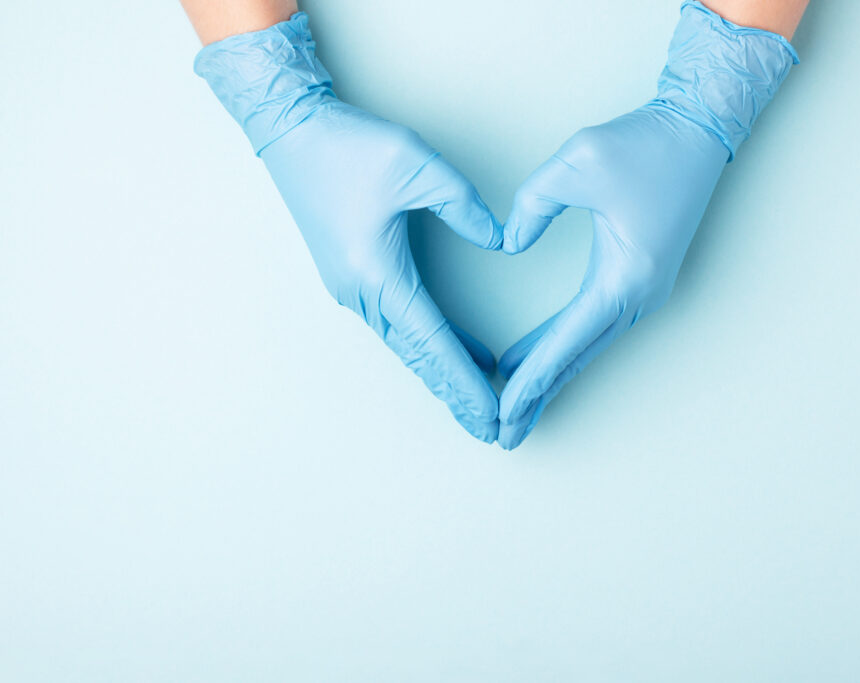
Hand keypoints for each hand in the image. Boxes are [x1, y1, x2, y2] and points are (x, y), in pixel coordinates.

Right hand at [196, 14, 503, 441]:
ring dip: (441, 374)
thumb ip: (464, 206)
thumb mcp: (417, 164)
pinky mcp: (352, 276)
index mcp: (377, 273)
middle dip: (454, 395)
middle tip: (490, 429)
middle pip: (418, 357)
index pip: (433, 342)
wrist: (290, 132)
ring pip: (406, 345)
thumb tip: (502, 242)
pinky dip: (427, 345)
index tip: (490, 414)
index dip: (464, 382)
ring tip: (477, 402)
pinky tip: (456, 352)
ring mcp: (352, 288)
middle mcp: (361, 292)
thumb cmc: (347, 146)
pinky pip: (396, 324)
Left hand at [497, 104, 727, 448]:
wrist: (697, 130)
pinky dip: (566, 348)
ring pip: (588, 347)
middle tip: (504, 434)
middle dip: (539, 396)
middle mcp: (639, 295)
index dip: (532, 378)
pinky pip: (596, 326)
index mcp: (625, 276)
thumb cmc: (645, 144)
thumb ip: (532, 207)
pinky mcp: (639, 280)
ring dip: (552, 377)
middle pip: (578, 358)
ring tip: (516, 408)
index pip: (568, 341)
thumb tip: (509, 245)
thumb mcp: (575, 162)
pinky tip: (538, 359)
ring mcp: (644, 292)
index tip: (504, 409)